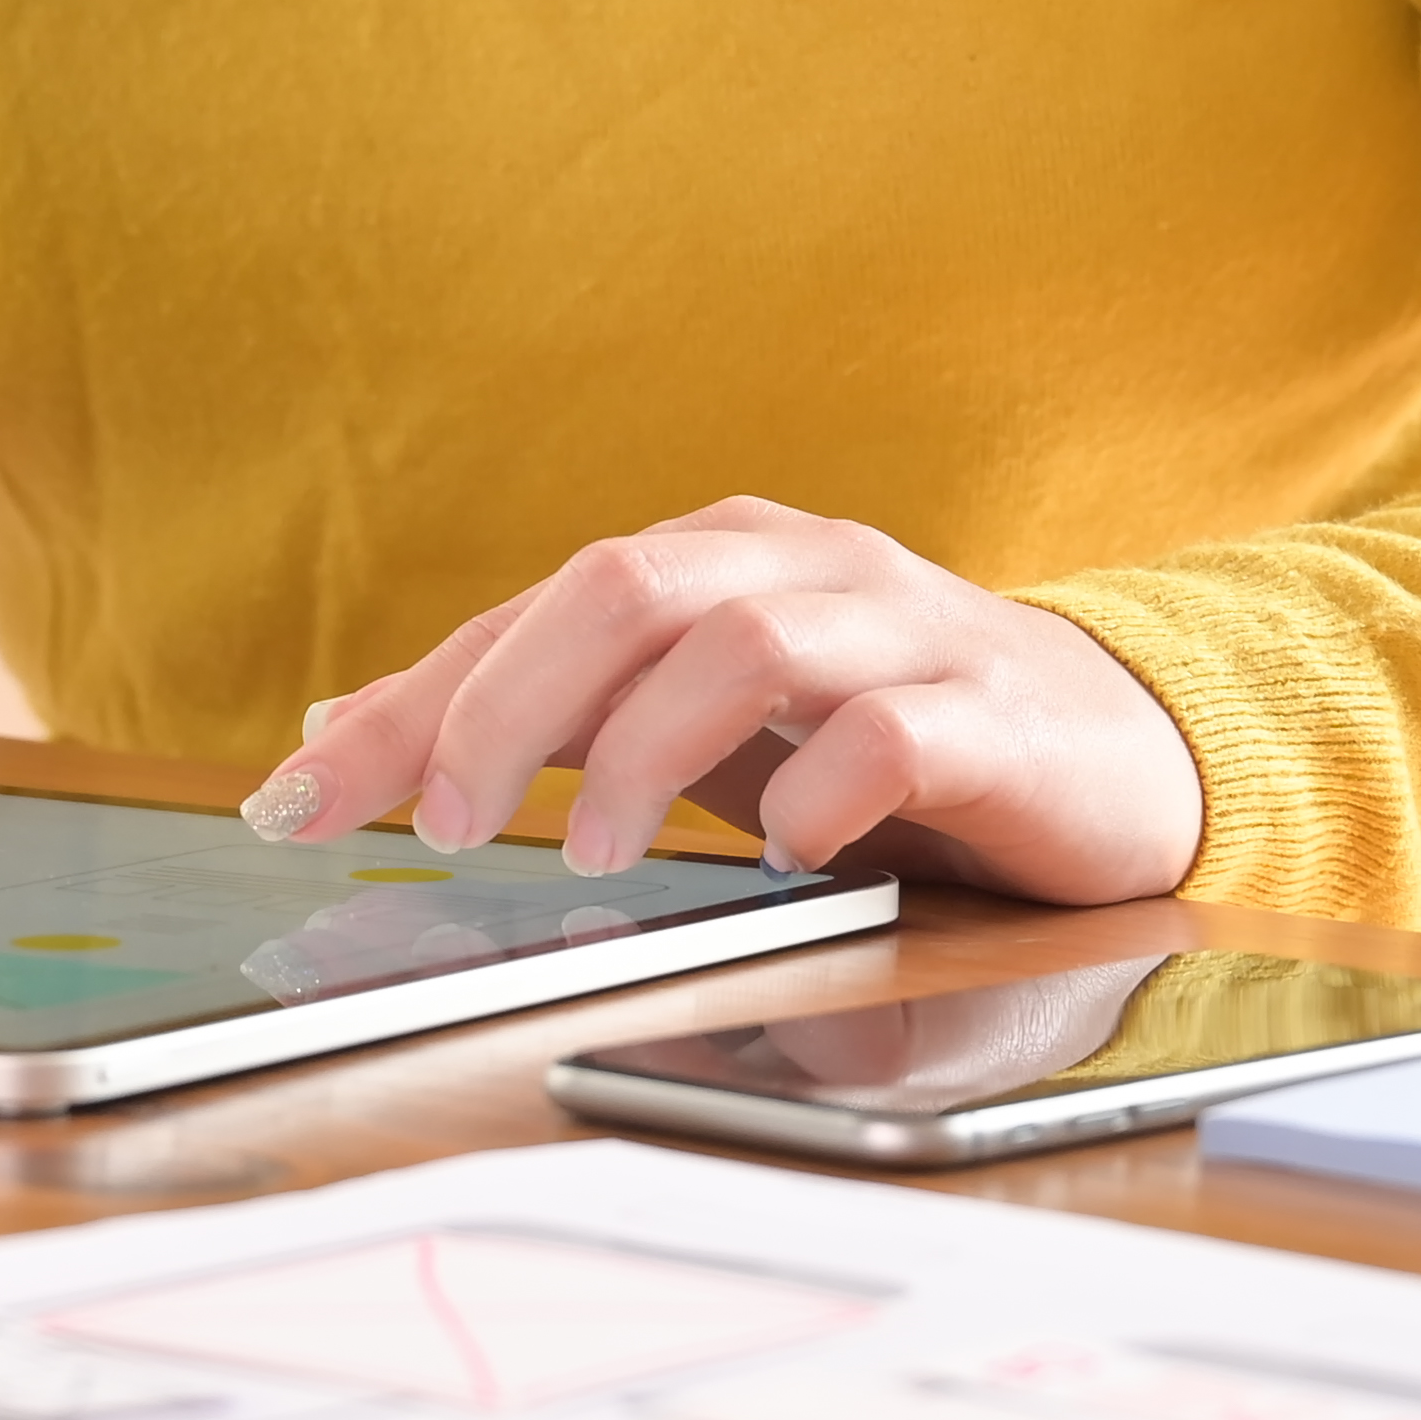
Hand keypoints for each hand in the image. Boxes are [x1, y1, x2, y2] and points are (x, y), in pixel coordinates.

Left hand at [239, 498, 1205, 905]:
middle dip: (508, 703)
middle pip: (623, 586)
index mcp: (716, 563)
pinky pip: (895, 735)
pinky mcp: (996, 720)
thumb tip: (339, 731)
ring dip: (643, 751)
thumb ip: (538, 716)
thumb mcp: (695, 725)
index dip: (410, 703)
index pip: (532, 609)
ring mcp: (904, 636)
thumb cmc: (885, 739)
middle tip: (447, 822)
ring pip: (744, 640)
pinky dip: (822, 789)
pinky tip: (786, 855)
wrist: (1117, 751)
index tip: (303, 802)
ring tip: (593, 856)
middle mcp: (800, 573)